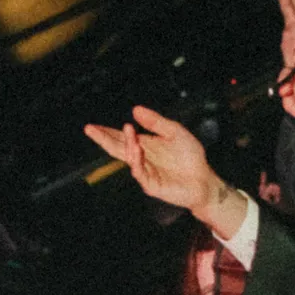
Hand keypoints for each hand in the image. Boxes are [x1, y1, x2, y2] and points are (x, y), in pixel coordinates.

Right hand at [84, 104, 221, 213]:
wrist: (204, 179)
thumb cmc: (190, 157)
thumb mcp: (174, 131)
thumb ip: (155, 122)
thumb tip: (135, 109)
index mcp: (144, 145)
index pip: (121, 138)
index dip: (106, 132)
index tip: (92, 126)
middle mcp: (141, 159)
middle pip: (118, 148)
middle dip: (104, 139)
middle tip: (90, 129)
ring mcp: (145, 173)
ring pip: (129, 159)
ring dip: (127, 144)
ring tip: (128, 130)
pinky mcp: (152, 185)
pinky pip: (141, 172)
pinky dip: (137, 161)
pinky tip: (136, 149)